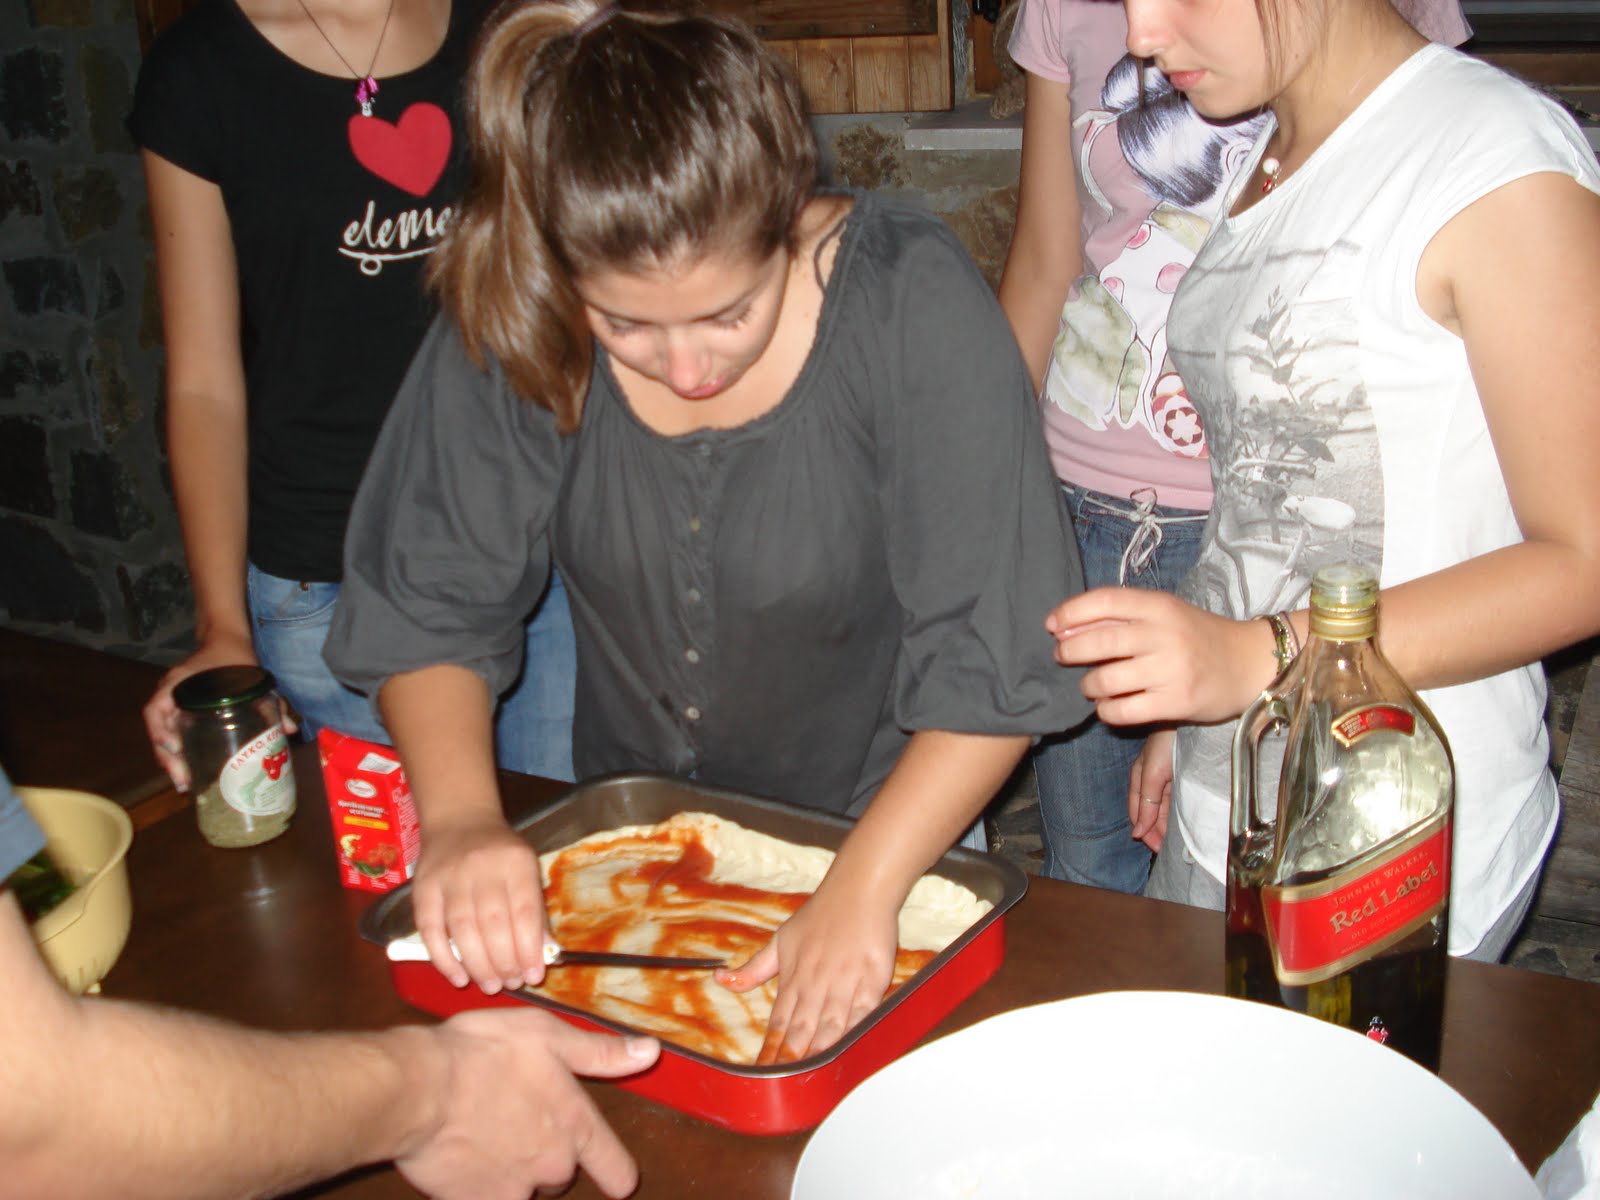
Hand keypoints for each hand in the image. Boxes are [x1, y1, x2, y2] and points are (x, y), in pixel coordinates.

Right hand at [143, 630, 294, 790]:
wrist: (225, 639)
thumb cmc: (234, 657)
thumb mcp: (253, 678)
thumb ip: (273, 702)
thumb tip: (290, 729)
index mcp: (177, 683)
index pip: (155, 710)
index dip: (162, 733)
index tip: (176, 751)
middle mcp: (169, 694)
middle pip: (159, 731)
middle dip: (168, 759)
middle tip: (184, 783)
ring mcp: (171, 702)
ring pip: (164, 736)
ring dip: (171, 761)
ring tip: (186, 785)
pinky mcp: (180, 709)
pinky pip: (173, 732)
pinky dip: (179, 751)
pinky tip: (191, 770)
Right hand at [399, 1009, 658, 1199]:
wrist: (421, 1088)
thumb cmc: (483, 1052)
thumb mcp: (549, 1036)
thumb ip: (601, 1053)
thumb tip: (650, 1053)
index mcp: (575, 1124)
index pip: (614, 1166)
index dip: (618, 1174)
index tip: (619, 1180)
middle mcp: (552, 1164)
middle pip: (561, 1175)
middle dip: (545, 1156)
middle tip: (514, 1121)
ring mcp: (514, 1190)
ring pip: (524, 1190)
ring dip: (512, 1172)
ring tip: (484, 1139)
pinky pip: (487, 1199)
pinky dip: (478, 1187)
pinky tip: (461, 1163)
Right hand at [412, 816, 549, 994]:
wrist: (459, 820)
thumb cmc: (500, 852)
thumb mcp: (527, 869)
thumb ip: (535, 911)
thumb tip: (546, 955)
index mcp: (515, 862)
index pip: (524, 911)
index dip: (529, 948)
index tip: (534, 976)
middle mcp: (482, 867)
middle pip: (493, 922)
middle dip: (504, 961)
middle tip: (510, 984)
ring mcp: (449, 877)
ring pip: (462, 928)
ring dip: (477, 964)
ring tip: (490, 985)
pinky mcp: (422, 888)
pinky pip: (430, 929)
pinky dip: (443, 958)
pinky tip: (458, 977)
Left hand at [717, 879, 897, 1065]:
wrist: (860, 889)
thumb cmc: (821, 915)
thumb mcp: (780, 940)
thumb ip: (754, 968)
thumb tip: (720, 979)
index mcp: (793, 976)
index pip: (778, 1022)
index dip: (769, 1049)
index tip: (760, 1073)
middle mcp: (817, 982)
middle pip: (801, 1030)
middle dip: (790, 1059)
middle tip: (779, 1087)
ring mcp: (846, 982)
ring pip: (830, 1026)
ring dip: (818, 1052)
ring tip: (807, 1078)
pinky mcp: (874, 980)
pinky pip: (863, 1014)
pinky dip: (854, 1034)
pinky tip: (846, 1052)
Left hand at [1045, 587, 1270, 725]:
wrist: (1250, 663)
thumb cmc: (1197, 637)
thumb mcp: (1164, 614)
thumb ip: (1119, 616)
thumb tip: (1063, 626)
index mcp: (1159, 605)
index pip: (1103, 601)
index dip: (1070, 612)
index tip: (1052, 625)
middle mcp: (1164, 634)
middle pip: (1097, 642)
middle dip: (1069, 652)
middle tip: (1064, 657)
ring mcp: (1170, 670)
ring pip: (1104, 681)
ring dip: (1087, 686)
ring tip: (1092, 686)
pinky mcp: (1176, 702)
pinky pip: (1122, 711)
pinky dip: (1106, 711)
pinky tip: (1110, 706)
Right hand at [1128, 729, 1175, 852]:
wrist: (1186, 720)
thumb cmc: (1166, 742)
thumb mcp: (1153, 774)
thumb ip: (1146, 804)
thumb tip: (1138, 833)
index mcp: (1139, 779)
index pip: (1137, 813)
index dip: (1145, 831)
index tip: (1154, 848)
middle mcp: (1150, 779)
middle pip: (1150, 812)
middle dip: (1155, 831)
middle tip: (1164, 849)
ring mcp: (1164, 776)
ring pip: (1162, 807)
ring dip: (1165, 824)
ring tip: (1172, 841)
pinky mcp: (1178, 773)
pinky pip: (1173, 799)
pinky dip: (1173, 812)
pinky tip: (1180, 821)